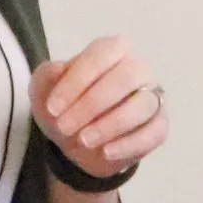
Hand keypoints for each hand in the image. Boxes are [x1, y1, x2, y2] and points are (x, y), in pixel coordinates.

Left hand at [33, 39, 167, 185]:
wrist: (76, 142)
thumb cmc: (64, 105)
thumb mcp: (43, 90)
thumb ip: (47, 75)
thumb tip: (58, 68)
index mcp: (112, 49)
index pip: (101, 55)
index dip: (76, 80)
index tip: (53, 107)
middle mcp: (138, 68)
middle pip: (125, 78)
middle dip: (91, 104)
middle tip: (64, 126)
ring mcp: (152, 97)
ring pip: (141, 106)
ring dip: (110, 125)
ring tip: (83, 140)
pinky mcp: (159, 126)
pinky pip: (153, 133)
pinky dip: (129, 144)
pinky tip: (106, 152)